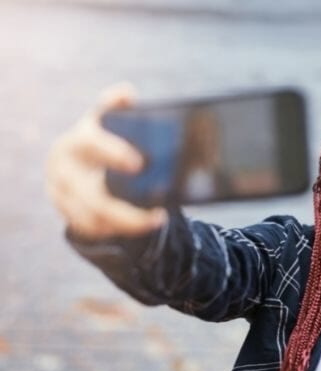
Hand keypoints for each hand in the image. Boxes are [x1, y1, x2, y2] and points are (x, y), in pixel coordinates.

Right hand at [46, 83, 166, 239]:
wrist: (71, 160)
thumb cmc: (100, 137)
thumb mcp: (106, 120)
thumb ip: (115, 106)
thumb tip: (127, 92)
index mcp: (78, 139)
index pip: (92, 143)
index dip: (113, 151)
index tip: (139, 163)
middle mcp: (65, 167)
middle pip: (94, 198)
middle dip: (127, 212)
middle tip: (161, 216)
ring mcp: (61, 193)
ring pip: (95, 219)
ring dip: (129, 225)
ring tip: (158, 222)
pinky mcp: (65, 211)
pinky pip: (91, 228)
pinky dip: (116, 230)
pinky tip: (140, 228)